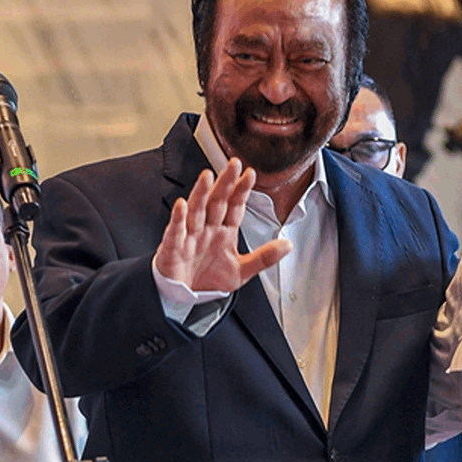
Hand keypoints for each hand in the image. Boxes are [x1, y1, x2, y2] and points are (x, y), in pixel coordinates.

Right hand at [155, 159, 289, 291]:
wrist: (184, 296)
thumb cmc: (208, 280)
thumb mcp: (242, 271)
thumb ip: (264, 257)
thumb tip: (287, 245)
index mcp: (224, 232)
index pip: (235, 206)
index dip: (242, 190)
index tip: (250, 174)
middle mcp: (207, 229)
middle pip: (217, 202)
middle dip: (225, 183)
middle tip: (233, 164)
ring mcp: (190, 236)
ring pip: (196, 210)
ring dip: (201, 193)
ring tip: (208, 176)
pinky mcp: (173, 247)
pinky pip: (176, 231)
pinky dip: (179, 218)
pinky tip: (182, 205)